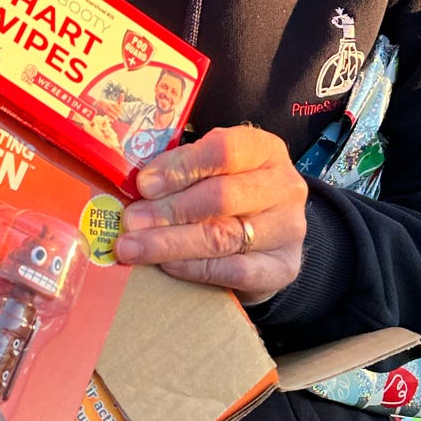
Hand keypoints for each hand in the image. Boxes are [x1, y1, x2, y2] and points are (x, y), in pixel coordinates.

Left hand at [115, 125, 307, 303]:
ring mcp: (289, 228)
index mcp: (264, 150)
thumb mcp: (210, 172)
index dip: (181, 167)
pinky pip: (235, 270)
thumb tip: (138, 186)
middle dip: (169, 210)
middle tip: (131, 221)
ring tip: (133, 247)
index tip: (144, 184)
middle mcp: (284, 186)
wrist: (266, 241)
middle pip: (222, 196)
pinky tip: (166, 266)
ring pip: (224, 236)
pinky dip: (194, 268)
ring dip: (170, 242)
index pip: (225, 150)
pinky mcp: (284, 267)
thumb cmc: (228, 196)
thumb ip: (181, 172)